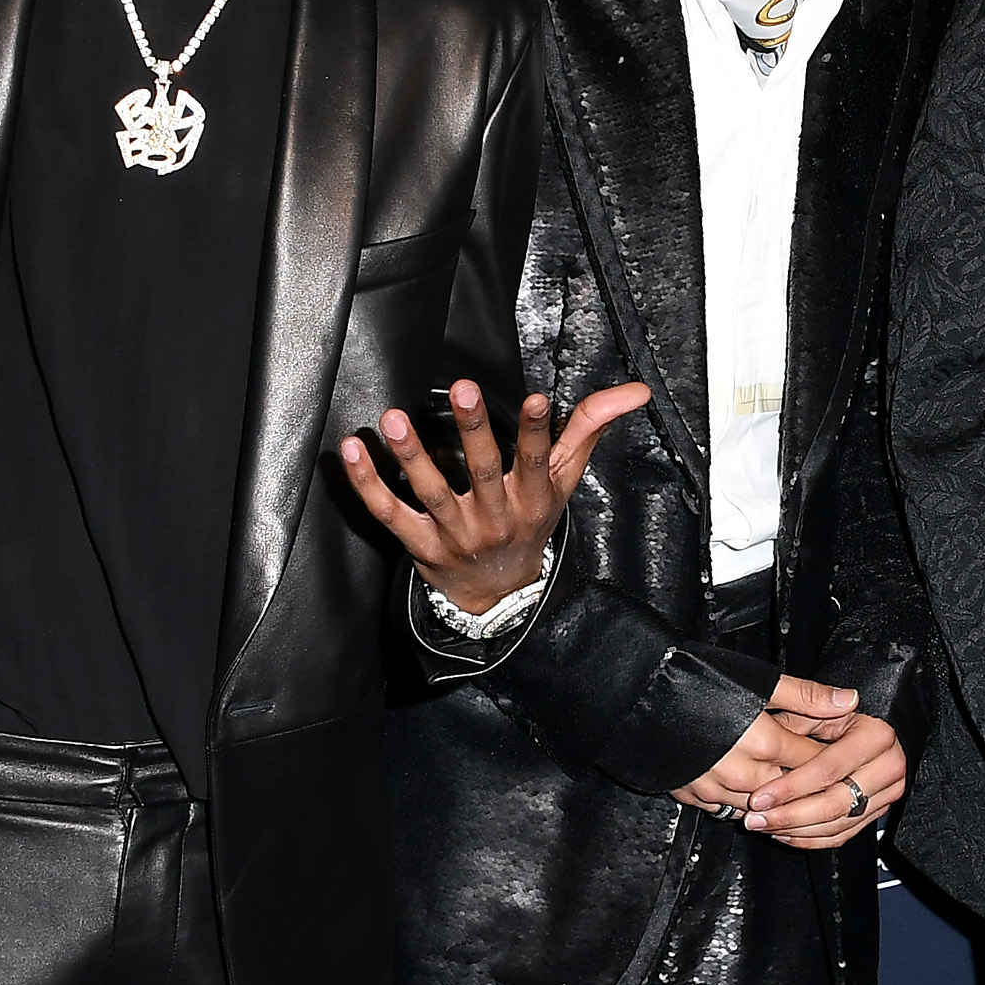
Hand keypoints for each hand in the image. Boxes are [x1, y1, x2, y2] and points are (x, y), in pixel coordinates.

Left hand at [341, 378, 650, 613]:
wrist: (499, 595)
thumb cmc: (531, 523)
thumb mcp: (564, 482)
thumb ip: (588, 430)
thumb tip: (634, 391)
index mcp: (532, 499)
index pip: (538, 461)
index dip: (539, 430)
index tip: (538, 399)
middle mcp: (495, 517)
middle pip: (484, 471)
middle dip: (474, 429)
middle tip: (462, 389)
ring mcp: (455, 534)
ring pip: (432, 493)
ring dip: (412, 455)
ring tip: (393, 419)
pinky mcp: (420, 546)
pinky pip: (389, 514)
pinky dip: (367, 485)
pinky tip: (350, 452)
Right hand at [677, 675, 860, 813]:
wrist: (635, 692)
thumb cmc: (693, 678)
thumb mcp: (757, 680)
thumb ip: (806, 695)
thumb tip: (849, 700)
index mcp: (765, 743)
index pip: (817, 764)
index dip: (834, 760)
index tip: (843, 755)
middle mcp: (743, 774)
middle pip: (792, 792)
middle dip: (806, 783)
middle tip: (814, 768)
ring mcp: (715, 790)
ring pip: (762, 808)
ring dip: (776, 797)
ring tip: (781, 777)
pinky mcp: (693, 798)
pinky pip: (728, 810)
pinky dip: (742, 801)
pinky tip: (747, 786)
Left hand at [746, 710, 907, 849]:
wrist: (868, 730)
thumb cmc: (836, 715)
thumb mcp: (817, 706)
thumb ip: (817, 701)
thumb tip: (844, 698)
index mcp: (877, 737)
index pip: (829, 769)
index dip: (792, 786)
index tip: (760, 797)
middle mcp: (888, 767)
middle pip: (836, 803)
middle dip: (790, 815)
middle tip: (757, 819)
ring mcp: (886, 792)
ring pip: (839, 824)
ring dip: (796, 830)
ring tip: (763, 825)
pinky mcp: (877, 810)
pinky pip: (844, 834)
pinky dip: (811, 838)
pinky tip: (784, 832)